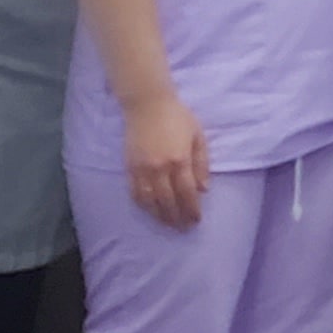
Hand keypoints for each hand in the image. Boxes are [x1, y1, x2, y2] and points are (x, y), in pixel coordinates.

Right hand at [123, 91, 211, 228]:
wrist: (147, 104)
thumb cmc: (177, 117)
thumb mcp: (198, 136)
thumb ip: (201, 163)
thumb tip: (203, 189)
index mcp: (180, 159)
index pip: (187, 192)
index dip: (192, 209)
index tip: (196, 220)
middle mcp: (160, 168)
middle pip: (168, 201)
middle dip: (177, 217)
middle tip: (183, 228)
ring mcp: (142, 169)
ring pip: (150, 201)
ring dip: (159, 216)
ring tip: (168, 224)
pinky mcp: (129, 167)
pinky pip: (135, 193)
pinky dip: (143, 205)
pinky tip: (150, 211)